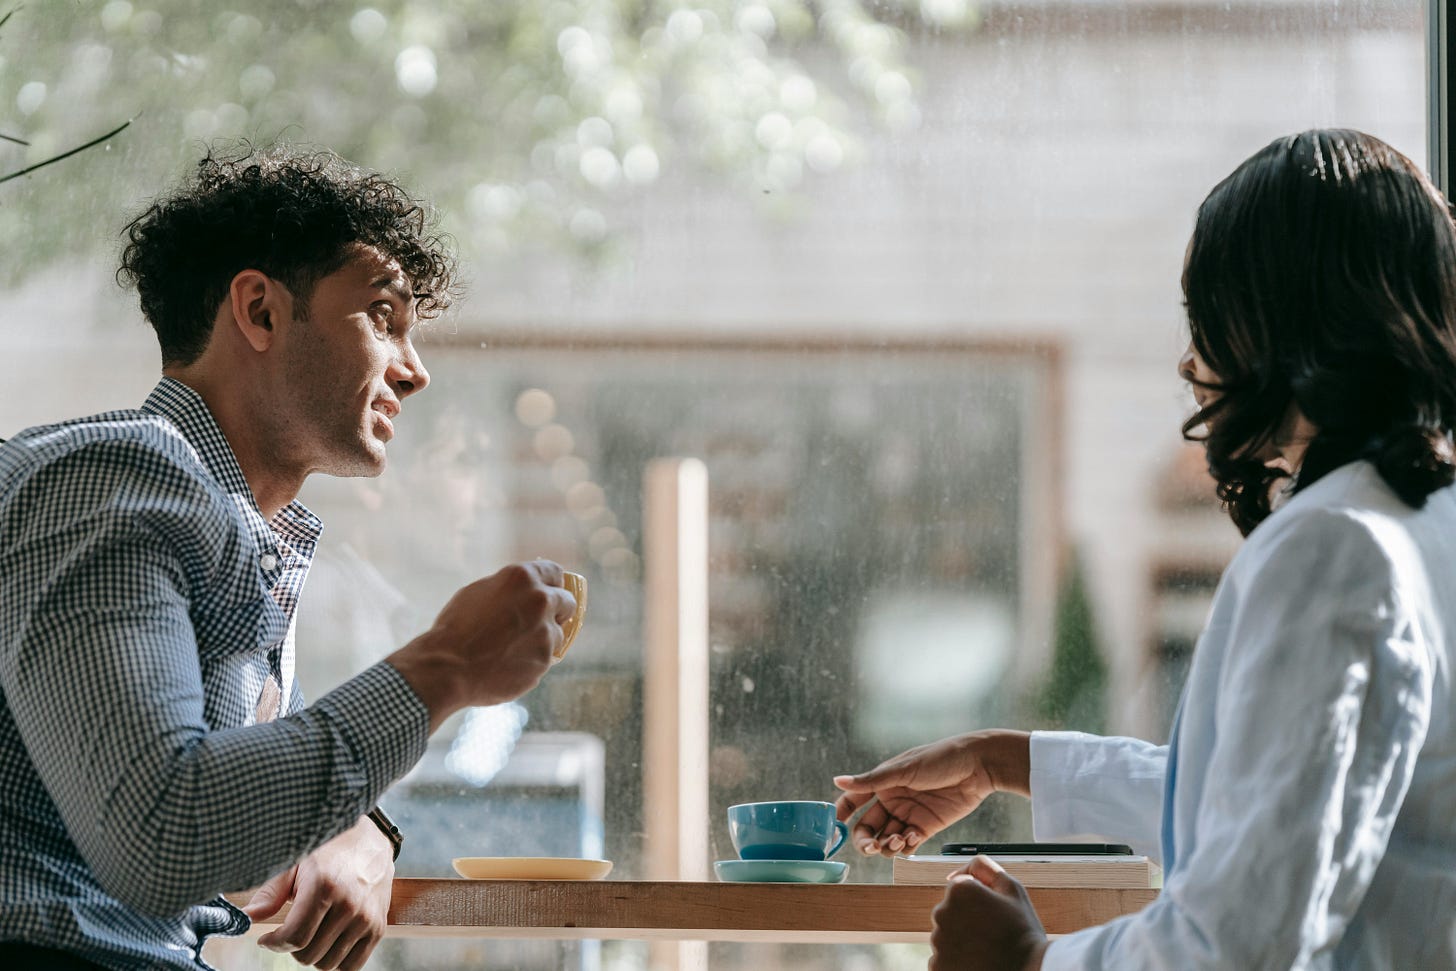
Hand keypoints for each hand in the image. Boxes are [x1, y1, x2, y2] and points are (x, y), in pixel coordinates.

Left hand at [242, 816, 394, 970]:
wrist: (371, 840)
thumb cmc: (328, 849)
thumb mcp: (295, 863)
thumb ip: (269, 895)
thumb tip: (244, 919)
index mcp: (324, 886)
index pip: (294, 937)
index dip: (274, 943)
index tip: (267, 938)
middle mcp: (349, 904)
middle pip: (308, 954)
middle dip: (292, 947)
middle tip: (292, 930)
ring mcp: (366, 918)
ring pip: (328, 963)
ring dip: (314, 954)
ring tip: (312, 933)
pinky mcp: (379, 928)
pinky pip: (353, 965)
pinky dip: (337, 961)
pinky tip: (330, 942)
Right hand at [387, 560, 576, 728]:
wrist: (448, 668)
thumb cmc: (456, 628)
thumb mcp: (480, 592)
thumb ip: (510, 590)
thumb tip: (526, 591)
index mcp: (522, 577)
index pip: (555, 572)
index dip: (552, 583)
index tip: (549, 591)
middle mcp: (540, 600)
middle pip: (567, 601)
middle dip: (557, 610)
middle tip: (539, 621)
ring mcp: (546, 632)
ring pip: (556, 634)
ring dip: (542, 639)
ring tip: (511, 649)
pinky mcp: (545, 660)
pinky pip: (544, 658)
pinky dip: (531, 661)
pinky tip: (507, 664)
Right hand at [832, 731, 1028, 856]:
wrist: (978, 765)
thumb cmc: (940, 758)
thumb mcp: (903, 769)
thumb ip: (871, 781)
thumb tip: (836, 781)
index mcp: (882, 783)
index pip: (853, 800)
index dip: (842, 814)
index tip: (835, 829)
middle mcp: (892, 800)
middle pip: (868, 828)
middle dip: (865, 841)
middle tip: (871, 847)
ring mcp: (909, 815)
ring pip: (887, 840)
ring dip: (887, 845)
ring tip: (898, 840)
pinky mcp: (927, 827)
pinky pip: (909, 844)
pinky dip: (907, 846)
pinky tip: (914, 836)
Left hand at [930, 856, 1047, 970]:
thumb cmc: (1022, 931)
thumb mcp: (1012, 888)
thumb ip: (983, 868)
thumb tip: (953, 875)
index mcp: (959, 890)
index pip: (960, 890)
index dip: (980, 903)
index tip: (994, 917)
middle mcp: (942, 912)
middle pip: (951, 913)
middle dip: (967, 921)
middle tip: (992, 935)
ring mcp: (938, 941)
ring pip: (947, 936)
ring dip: (962, 941)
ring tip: (986, 950)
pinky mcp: (937, 965)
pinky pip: (944, 959)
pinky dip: (957, 961)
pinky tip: (976, 963)